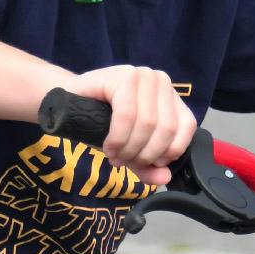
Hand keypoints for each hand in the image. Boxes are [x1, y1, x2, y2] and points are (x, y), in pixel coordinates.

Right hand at [63, 64, 195, 185]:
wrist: (68, 101)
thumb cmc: (100, 122)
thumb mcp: (130, 149)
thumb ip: (148, 166)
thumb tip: (164, 177)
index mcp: (170, 96)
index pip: (187, 126)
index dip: (168, 152)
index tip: (145, 164)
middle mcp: (161, 81)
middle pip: (165, 128)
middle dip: (144, 154)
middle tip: (124, 162)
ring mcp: (143, 76)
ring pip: (147, 123)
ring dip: (129, 148)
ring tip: (114, 156)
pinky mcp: (123, 76)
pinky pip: (127, 114)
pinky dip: (117, 137)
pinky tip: (108, 147)